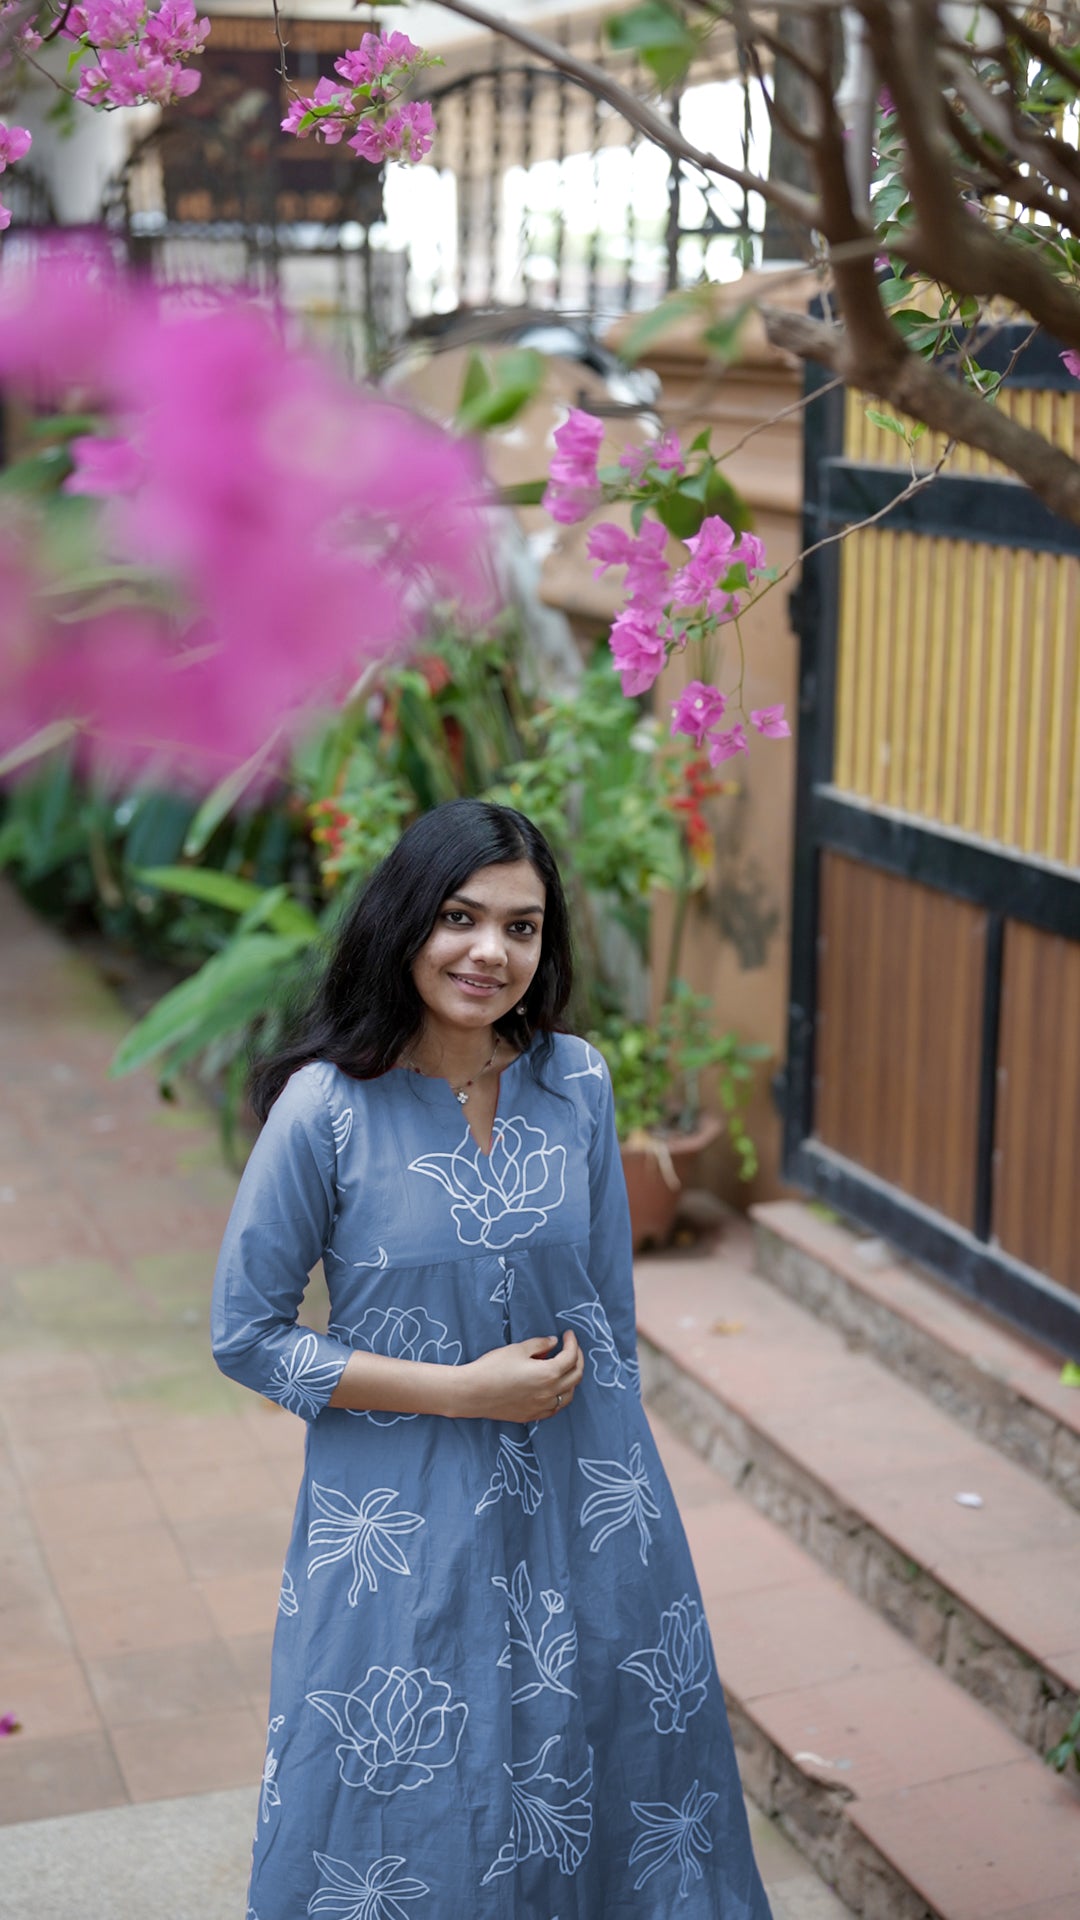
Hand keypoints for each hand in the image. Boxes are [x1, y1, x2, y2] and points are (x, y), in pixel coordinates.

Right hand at [455, 1332, 583, 1423]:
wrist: (472, 1392)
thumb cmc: (492, 1367)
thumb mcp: (517, 1349)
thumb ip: (539, 1344)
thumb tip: (553, 1342)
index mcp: (548, 1374)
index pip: (570, 1357)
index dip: (572, 1343)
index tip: (568, 1335)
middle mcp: (549, 1393)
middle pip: (576, 1376)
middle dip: (578, 1359)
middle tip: (571, 1348)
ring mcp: (542, 1407)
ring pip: (569, 1395)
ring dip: (571, 1380)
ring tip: (564, 1368)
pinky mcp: (532, 1415)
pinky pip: (555, 1407)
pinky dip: (560, 1396)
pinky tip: (553, 1388)